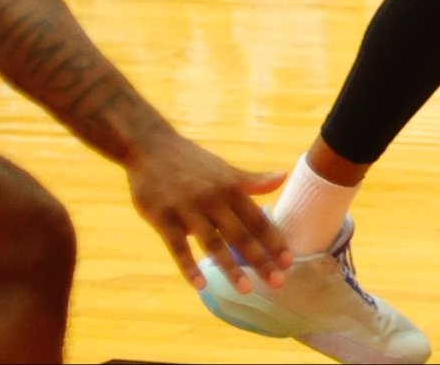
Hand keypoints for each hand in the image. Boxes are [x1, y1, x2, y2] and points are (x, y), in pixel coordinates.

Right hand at [121, 129, 288, 292]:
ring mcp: (188, 210)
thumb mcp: (224, 169)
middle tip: (277, 283)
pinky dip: (189, 267)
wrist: (151, 148)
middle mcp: (214, 200)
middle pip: (241, 235)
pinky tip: (201, 285)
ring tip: (246, 290)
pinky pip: (178, 247)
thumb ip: (252, 181)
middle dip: (260, 260)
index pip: (258, 219)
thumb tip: (283, 178)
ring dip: (230, 268)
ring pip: (213, 244)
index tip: (288, 261)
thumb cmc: (192, 162)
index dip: (274, 241)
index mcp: (231, 188)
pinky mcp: (163, 218)